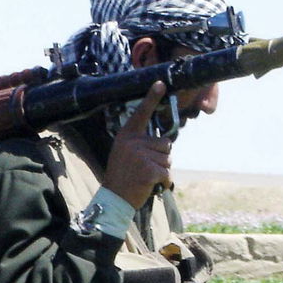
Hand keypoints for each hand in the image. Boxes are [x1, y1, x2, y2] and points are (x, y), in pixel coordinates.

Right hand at [102, 81, 171, 209]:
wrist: (114, 198)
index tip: (160, 83)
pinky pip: (167, 173)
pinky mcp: (149, 170)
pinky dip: (164, 182)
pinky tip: (151, 186)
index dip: (152, 98)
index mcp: (126, 136)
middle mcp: (133, 142)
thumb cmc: (122, 177)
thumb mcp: (124, 154)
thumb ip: (140, 144)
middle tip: (144, 169)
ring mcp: (140, 156)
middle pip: (165, 143)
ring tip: (146, 177)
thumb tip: (165, 143)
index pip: (141, 113)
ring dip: (162, 170)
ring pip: (168, 158)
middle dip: (161, 158)